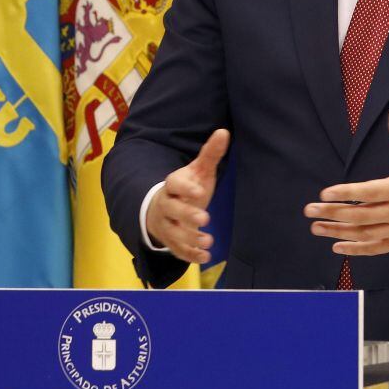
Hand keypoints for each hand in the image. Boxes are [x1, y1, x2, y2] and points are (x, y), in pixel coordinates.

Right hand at [147, 128, 229, 264]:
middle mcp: (166, 205)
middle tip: (205, 218)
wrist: (164, 208)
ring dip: (190, 238)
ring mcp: (166, 225)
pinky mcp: (170, 242)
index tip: (200, 191)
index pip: (174, 184)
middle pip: (171, 209)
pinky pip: (177, 250)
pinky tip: (205, 257)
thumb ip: (210, 154)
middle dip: (187, 214)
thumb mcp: (199, 171)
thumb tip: (224, 132)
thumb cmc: (187, 187)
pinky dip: (190, 255)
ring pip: (173, 233)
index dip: (186, 188)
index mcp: (172, 185)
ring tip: (208, 241)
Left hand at [304, 110, 388, 254]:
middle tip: (309, 210)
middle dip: (332, 213)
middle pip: (360, 215)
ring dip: (338, 232)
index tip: (325, 192)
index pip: (368, 192)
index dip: (346, 193)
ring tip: (316, 228)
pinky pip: (376, 247)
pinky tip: (338, 246)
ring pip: (364, 233)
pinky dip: (357, 249)